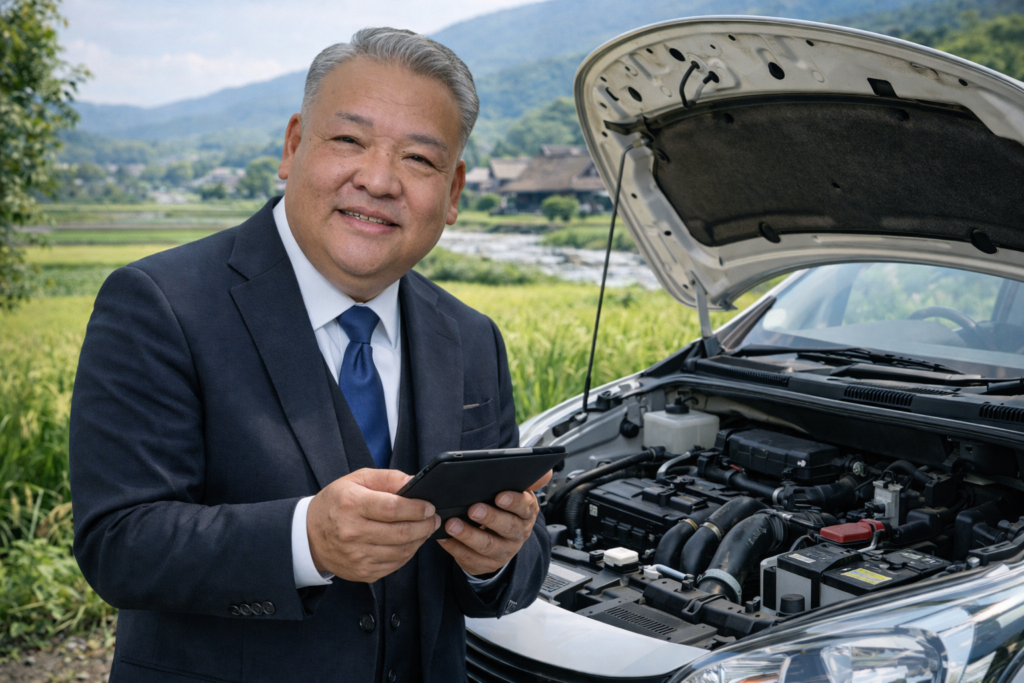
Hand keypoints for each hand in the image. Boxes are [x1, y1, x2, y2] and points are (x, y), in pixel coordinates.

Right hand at [306, 468, 440, 582]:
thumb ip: (388, 478)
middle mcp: (352, 533)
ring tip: (424, 529)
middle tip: (433, 519)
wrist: (308, 536)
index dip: (416, 508)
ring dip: (419, 540)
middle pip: (401, 532)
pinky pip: (395, 564)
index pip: (393, 508)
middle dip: (424, 525)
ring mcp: (357, 556)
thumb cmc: (336, 503)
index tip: (429, 506)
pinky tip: (409, 542)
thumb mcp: (356, 480)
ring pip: (401, 551)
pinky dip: (407, 553)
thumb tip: (415, 482)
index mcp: (352, 504)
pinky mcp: (362, 572)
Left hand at [437, 472, 547, 575]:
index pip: (525, 507)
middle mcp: (518, 534)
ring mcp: (504, 552)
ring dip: (469, 535)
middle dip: (490, 518)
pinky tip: (444, 538)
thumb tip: (545, 471)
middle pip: (507, 527)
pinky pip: (471, 559)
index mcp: (526, 513)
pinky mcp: (487, 564)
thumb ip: (528, 481)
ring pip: (488, 546)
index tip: (500, 496)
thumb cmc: (506, 511)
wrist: (502, 541)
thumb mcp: (518, 494)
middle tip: (473, 509)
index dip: (513, 502)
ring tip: (452, 524)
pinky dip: (456, 549)